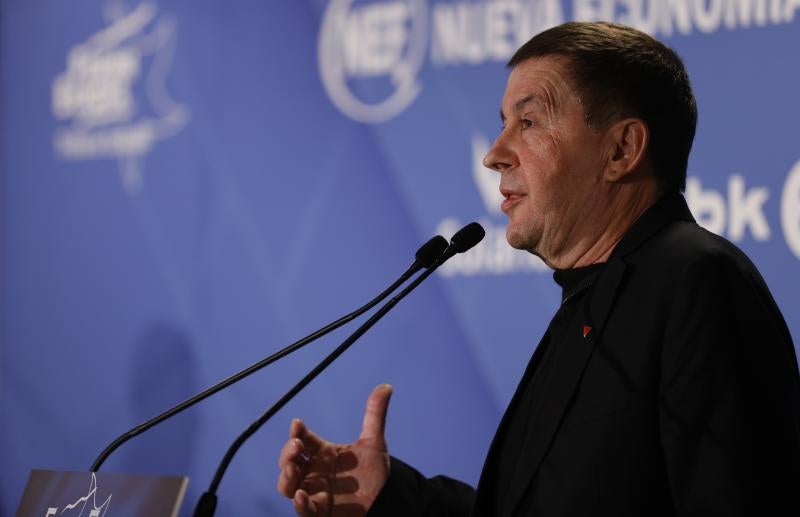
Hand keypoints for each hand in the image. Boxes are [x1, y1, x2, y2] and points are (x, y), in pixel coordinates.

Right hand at [277, 384, 392, 516]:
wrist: (385, 502)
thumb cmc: (374, 474)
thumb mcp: (374, 443)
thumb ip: (375, 415)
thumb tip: (386, 386)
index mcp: (323, 452)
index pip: (303, 438)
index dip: (297, 431)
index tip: (297, 424)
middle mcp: (314, 471)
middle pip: (289, 460)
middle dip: (287, 452)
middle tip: (297, 445)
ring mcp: (314, 492)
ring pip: (287, 485)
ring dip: (286, 476)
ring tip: (293, 467)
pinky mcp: (320, 512)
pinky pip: (304, 510)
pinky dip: (299, 504)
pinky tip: (301, 495)